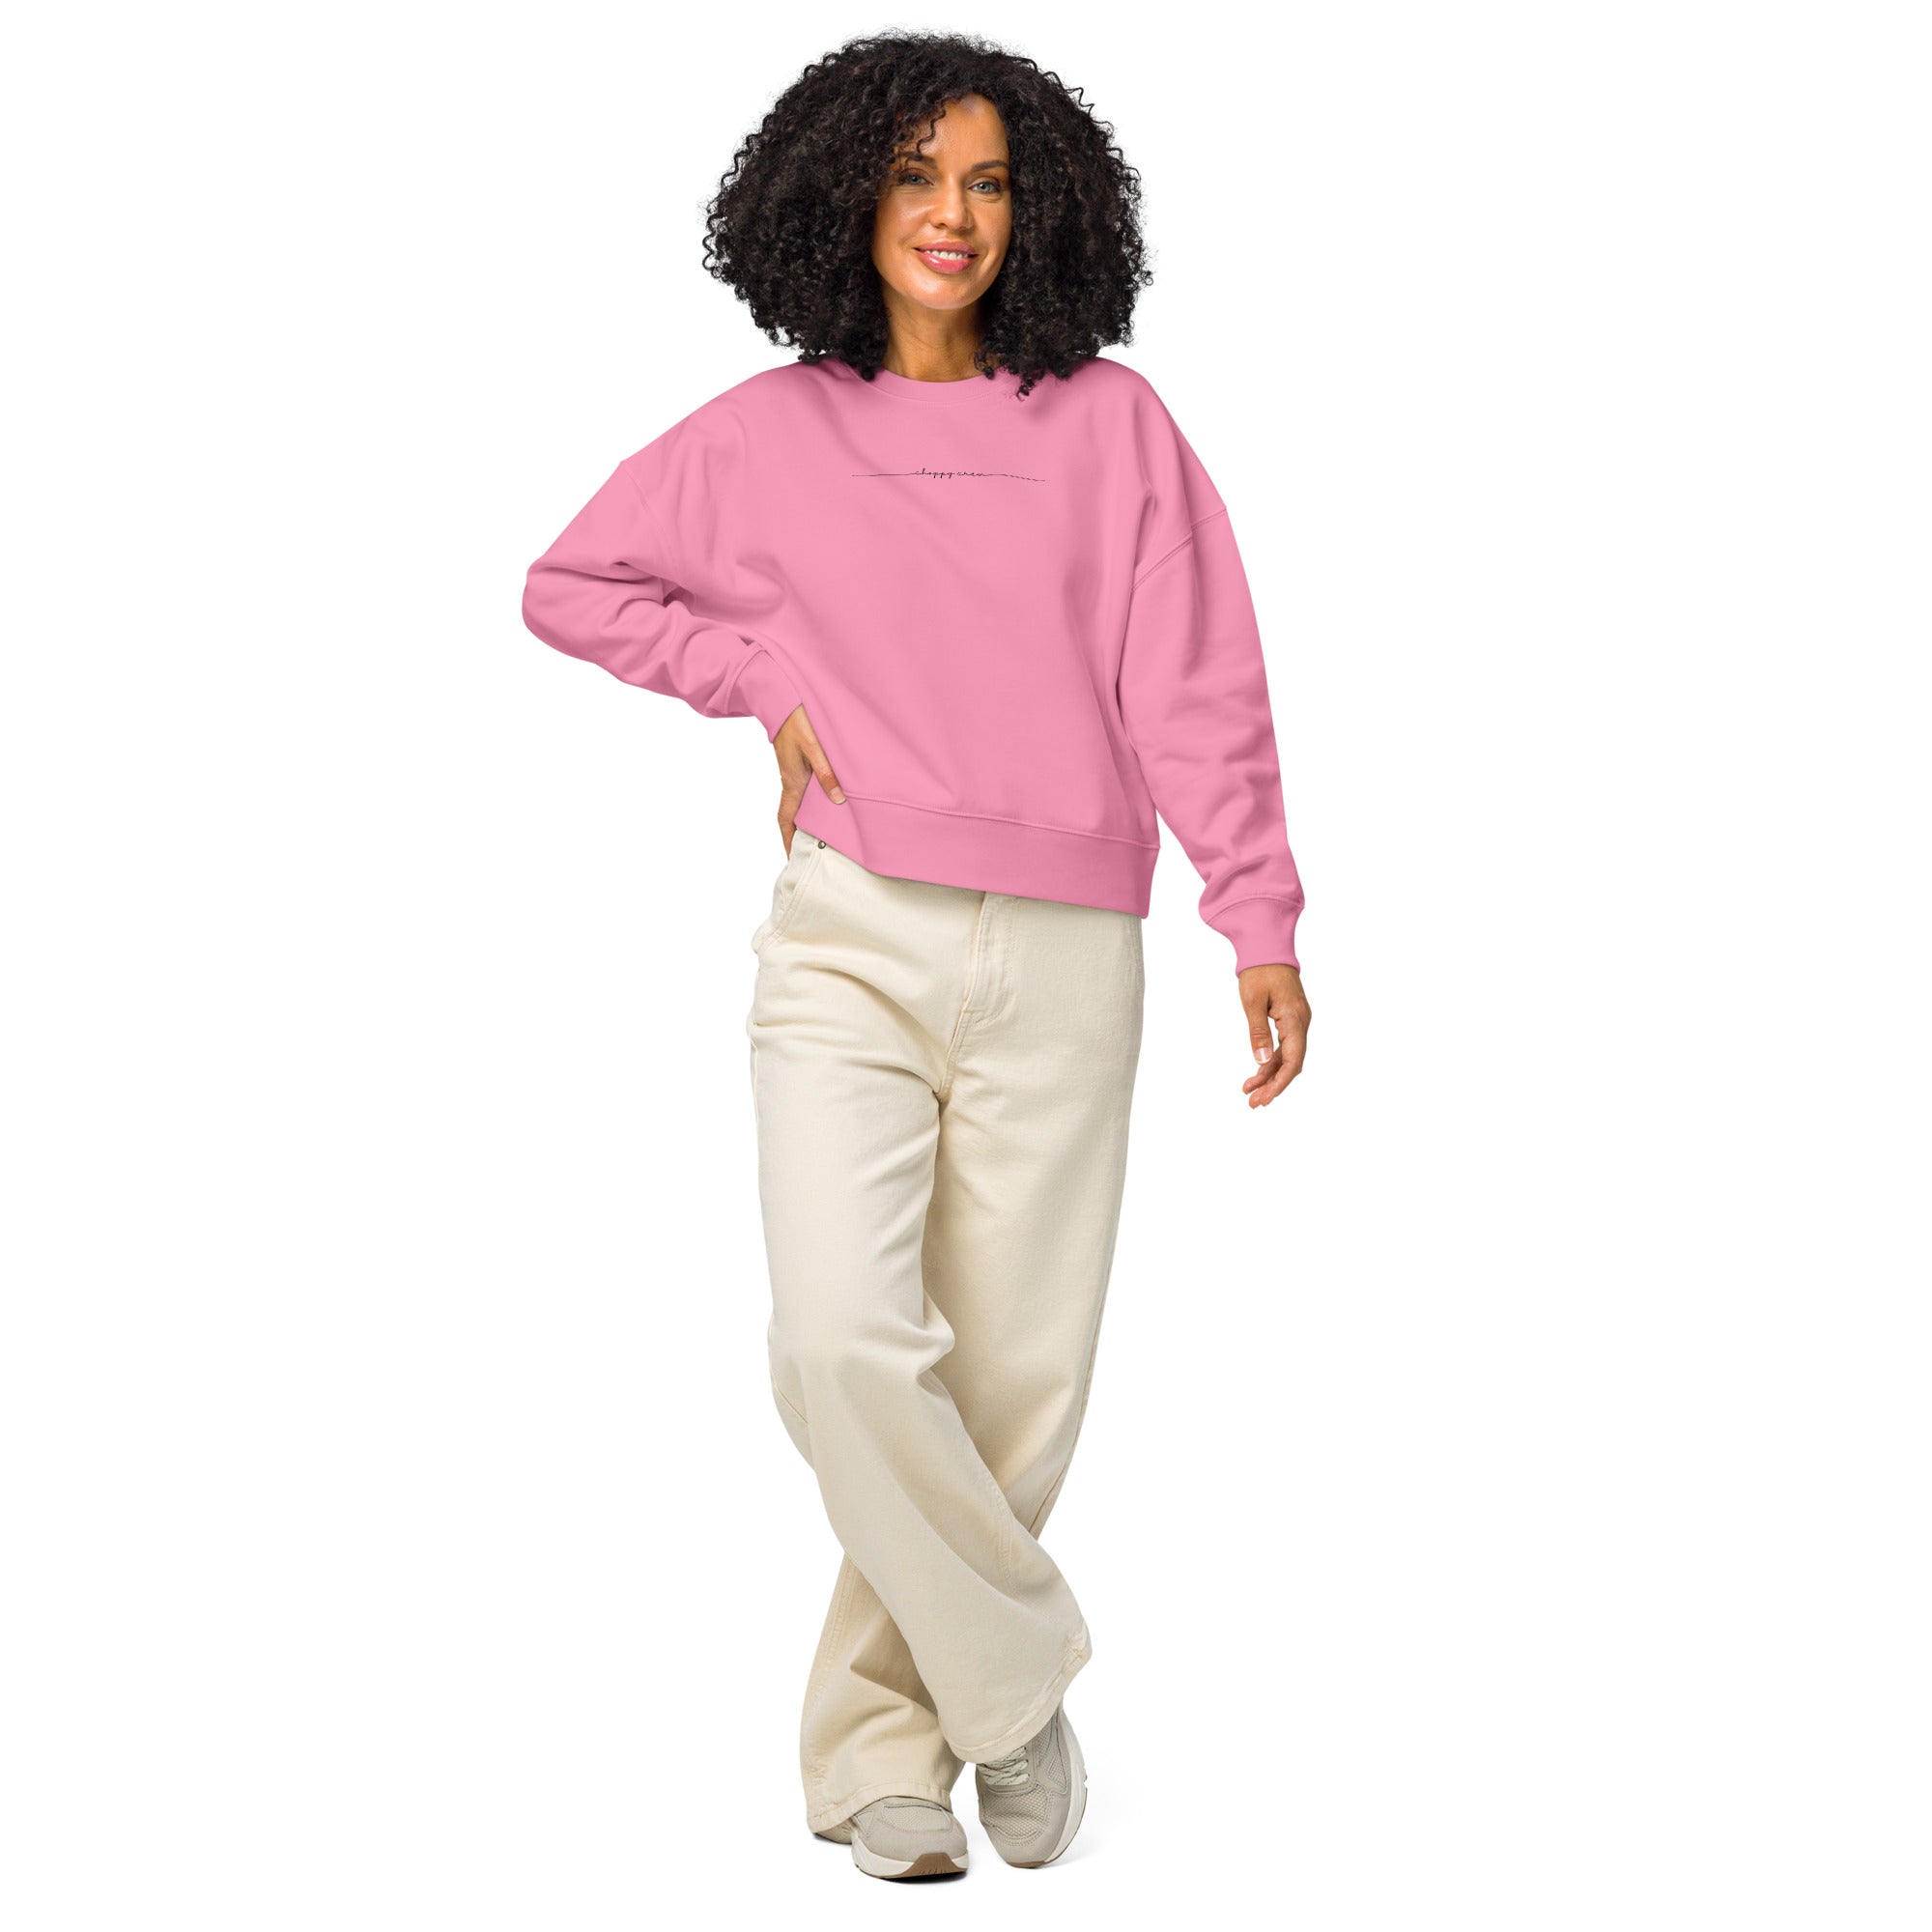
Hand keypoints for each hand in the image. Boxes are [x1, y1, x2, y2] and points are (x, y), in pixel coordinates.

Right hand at [772, 705, 846, 853]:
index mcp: (791, 781)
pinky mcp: (797, 764)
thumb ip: (826, 773)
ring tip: (819, 835)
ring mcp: (793, 773)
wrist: (782, 699)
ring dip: (805, 820)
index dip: (788, 840)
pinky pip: (803, 790)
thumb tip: (837, 800)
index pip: (786, 819)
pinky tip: (824, 804)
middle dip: (797, 836)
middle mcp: (790, 780)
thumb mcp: (814, 747)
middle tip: (809, 854)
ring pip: (798, 803)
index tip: (791, 859)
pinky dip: (810, 803)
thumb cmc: (796, 722)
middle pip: (792, 816)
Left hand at [1239, 964, 1309, 1107]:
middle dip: (1274, 1085)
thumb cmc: (1259, 971)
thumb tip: (1262, 1062)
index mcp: (1295, 1019)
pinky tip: (1257, 1074)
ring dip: (1270, 1076)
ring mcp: (1298, 1022)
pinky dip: (1271, 1061)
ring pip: (1288, 1057)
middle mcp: (1301, 1022)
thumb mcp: (1252, 1002)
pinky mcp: (1291, 1020)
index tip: (1265, 1098)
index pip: (1293, 1060)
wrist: (1268, 947)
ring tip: (1250, 1094)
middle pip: (1292, 1063)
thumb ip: (1258, 1032)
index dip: (1280, 1082)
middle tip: (1254, 1103)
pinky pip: (1285, 1046)